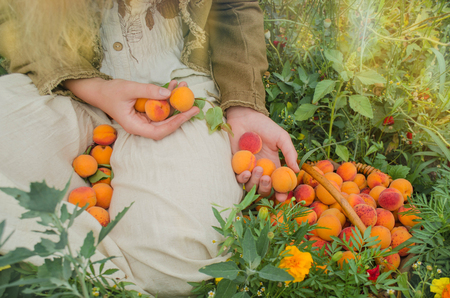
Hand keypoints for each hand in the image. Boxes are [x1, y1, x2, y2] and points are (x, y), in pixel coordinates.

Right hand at [63, 78, 198, 139]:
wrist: (98, 91)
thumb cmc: (110, 92)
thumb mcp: (129, 89)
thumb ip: (148, 91)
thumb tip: (168, 94)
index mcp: (136, 126)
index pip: (160, 131)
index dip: (176, 124)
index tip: (188, 113)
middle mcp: (142, 125)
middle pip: (166, 124)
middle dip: (181, 113)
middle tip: (195, 104)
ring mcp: (144, 119)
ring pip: (165, 114)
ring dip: (175, 101)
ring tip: (184, 87)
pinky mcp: (146, 111)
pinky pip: (160, 106)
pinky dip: (167, 96)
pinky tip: (174, 85)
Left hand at [226, 106, 298, 201]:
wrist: (245, 117)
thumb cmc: (264, 126)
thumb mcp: (281, 138)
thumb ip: (290, 153)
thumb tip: (297, 170)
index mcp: (274, 165)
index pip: (278, 184)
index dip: (281, 193)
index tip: (282, 197)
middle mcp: (261, 170)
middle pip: (264, 189)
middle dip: (266, 188)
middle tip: (266, 179)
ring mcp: (248, 169)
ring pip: (251, 186)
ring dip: (255, 183)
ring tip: (257, 170)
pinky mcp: (236, 166)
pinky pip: (238, 179)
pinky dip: (242, 178)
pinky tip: (246, 171)